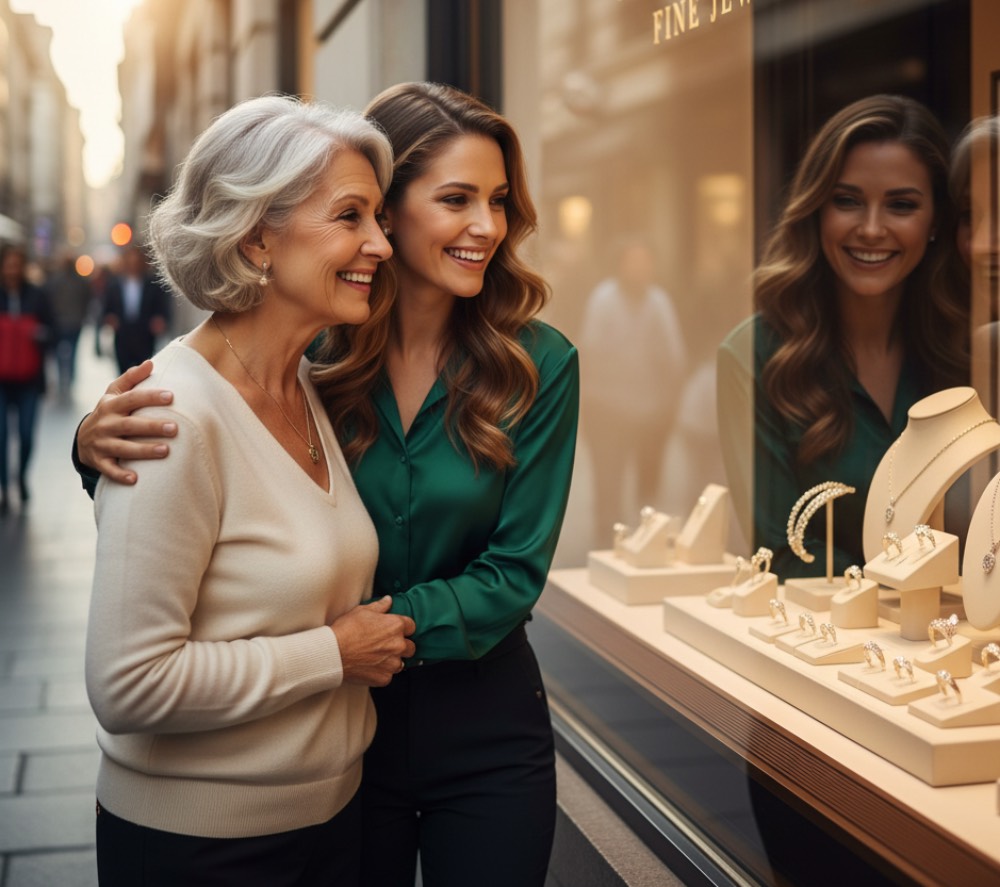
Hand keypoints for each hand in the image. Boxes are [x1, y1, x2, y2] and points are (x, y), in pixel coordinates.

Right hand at [77, 361, 177, 483]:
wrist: (83, 439)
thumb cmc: (108, 412)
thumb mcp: (113, 393)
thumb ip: (131, 378)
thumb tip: (150, 363)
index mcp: (111, 405)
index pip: (132, 399)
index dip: (150, 397)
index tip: (171, 396)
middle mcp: (105, 424)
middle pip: (130, 425)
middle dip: (152, 427)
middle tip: (175, 428)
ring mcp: (101, 443)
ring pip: (123, 448)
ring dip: (143, 451)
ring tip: (165, 451)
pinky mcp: (99, 461)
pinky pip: (109, 469)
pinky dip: (120, 474)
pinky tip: (135, 479)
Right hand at [332, 596, 416, 686]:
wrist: (333, 653)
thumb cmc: (346, 630)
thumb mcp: (362, 611)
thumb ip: (380, 606)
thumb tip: (388, 600)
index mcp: (395, 626)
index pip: (411, 626)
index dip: (403, 628)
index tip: (395, 630)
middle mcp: (398, 645)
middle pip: (411, 647)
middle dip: (402, 646)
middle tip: (386, 646)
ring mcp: (392, 663)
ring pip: (401, 663)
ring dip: (393, 660)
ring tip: (377, 658)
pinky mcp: (384, 678)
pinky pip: (389, 676)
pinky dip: (382, 673)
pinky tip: (370, 667)